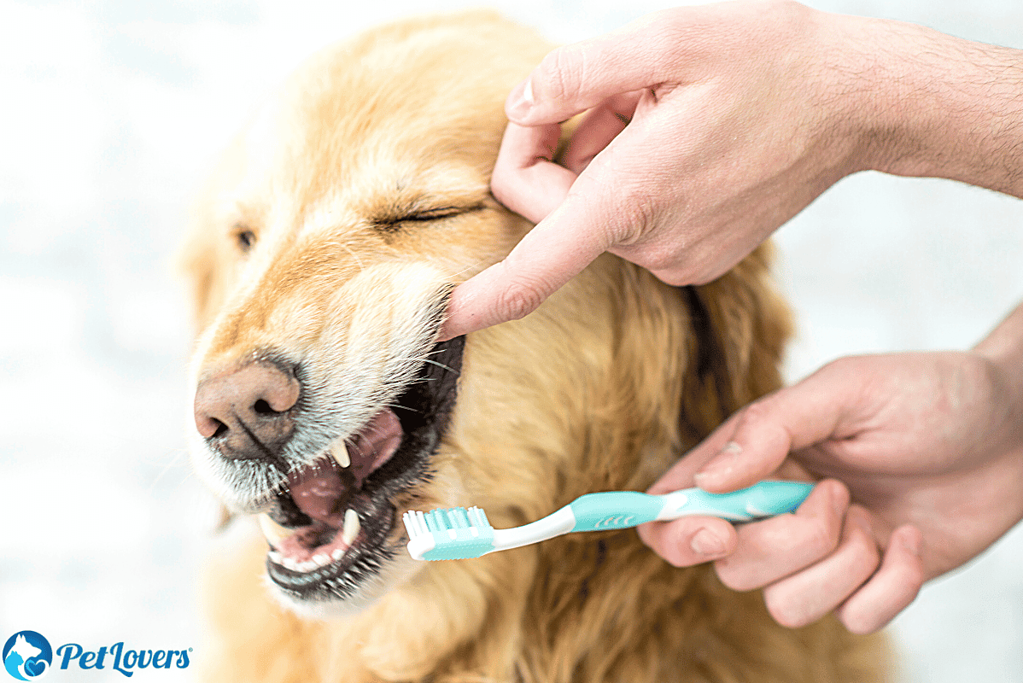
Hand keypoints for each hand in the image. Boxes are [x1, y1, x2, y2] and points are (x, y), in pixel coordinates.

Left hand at [442, 0, 873, 338]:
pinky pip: (626, 219)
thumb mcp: (666, 36)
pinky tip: (682, 139)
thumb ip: (573, 72)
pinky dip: (632, 176)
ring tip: (666, 111)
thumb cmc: (772, 59)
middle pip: (551, 203)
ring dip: (605, 154)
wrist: (857, 101)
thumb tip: (520, 107)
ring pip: (590, 208)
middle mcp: (650, 244)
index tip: (434, 325)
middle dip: (566, 141)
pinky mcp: (693, 258)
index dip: (476, 302)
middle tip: (628, 91)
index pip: (533, 270)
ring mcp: (675, 259)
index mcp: (632, 198)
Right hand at [638, 310, 1022, 632]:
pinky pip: (851, 619)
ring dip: (837, 567)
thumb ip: (768, 429)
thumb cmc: (926, 394)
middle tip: (838, 495)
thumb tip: (704, 482)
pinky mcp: (869, 583)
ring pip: (783, 606)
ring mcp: (822, 552)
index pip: (678, 508)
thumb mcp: (844, 390)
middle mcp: (777, 510)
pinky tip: (908, 538)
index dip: (674, 531)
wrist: (1014, 429)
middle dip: (787, 542)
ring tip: (874, 518)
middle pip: (730, 567)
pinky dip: (888, 585)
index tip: (714, 531)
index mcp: (755, 459)